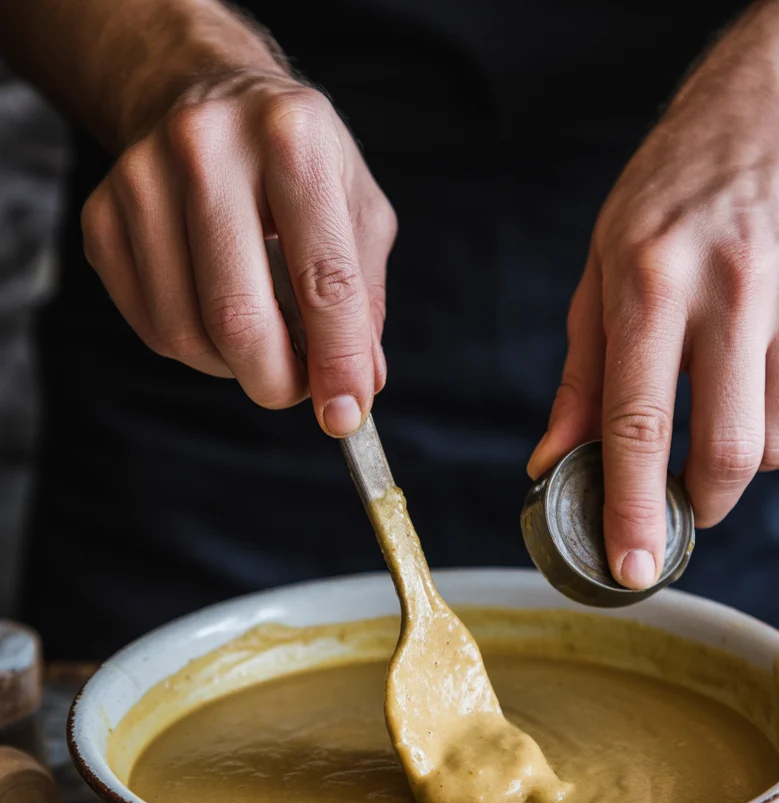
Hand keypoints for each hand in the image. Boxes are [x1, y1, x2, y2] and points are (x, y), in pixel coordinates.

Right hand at [81, 71, 396, 433]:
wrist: (207, 97)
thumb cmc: (296, 161)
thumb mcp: (357, 208)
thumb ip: (363, 297)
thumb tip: (359, 385)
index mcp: (292, 137)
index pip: (323, 280)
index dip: (339, 362)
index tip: (348, 416)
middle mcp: (207, 147)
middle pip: (239, 318)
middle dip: (277, 381)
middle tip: (297, 390)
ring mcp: (141, 179)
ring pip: (187, 333)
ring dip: (234, 367)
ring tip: (263, 342)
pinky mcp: (102, 215)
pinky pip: (151, 326)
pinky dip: (194, 349)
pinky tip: (216, 318)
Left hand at [528, 9, 778, 590]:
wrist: (760, 130)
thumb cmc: (661, 211)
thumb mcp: (596, 279)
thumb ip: (579, 382)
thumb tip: (552, 465)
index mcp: (651, 280)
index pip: (640, 421)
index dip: (632, 506)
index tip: (630, 569)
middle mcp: (734, 285)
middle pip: (731, 450)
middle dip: (701, 502)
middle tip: (681, 506)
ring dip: (743, 453)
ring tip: (719, 399)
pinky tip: (760, 360)